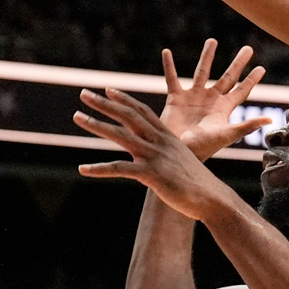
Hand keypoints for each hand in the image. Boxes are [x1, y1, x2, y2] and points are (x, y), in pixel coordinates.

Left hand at [74, 87, 226, 220]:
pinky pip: (120, 168)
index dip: (125, 99)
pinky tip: (83, 169)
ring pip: (121, 135)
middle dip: (105, 104)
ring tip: (77, 117)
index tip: (108, 90)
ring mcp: (156, 156)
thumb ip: (164, 155)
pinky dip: (99, 169)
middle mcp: (160, 142)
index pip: (143, 111)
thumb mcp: (180, 161)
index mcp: (168, 137)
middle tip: (84, 94)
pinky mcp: (151, 174)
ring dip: (96, 125)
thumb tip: (151, 159)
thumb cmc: (196, 183)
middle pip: (129, 116)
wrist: (211, 198)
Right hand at [160, 39, 269, 160]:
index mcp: (224, 108)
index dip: (252, 80)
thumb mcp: (227, 134)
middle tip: (248, 49)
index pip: (242, 90)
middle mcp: (211, 100)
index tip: (262, 68)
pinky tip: (167, 52)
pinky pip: (172, 78)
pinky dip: (169, 65)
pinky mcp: (175, 99)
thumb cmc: (203, 147)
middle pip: (228, 77)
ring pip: (201, 72)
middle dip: (238, 63)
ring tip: (213, 41)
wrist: (177, 152)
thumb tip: (270, 120)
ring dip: (207, 56)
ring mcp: (193, 98)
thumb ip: (247, 125)